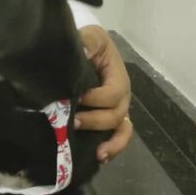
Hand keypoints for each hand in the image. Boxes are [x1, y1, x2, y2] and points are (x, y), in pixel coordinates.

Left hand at [75, 25, 132, 163]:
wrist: (88, 48)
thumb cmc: (91, 43)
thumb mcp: (91, 37)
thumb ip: (88, 42)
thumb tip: (83, 50)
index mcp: (118, 77)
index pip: (112, 93)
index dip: (96, 98)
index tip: (76, 97)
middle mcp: (121, 96)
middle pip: (116, 114)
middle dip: (95, 121)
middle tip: (73, 121)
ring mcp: (116, 109)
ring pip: (121, 130)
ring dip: (111, 143)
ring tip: (98, 153)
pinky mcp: (108, 118)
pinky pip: (117, 136)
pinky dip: (112, 148)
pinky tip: (100, 157)